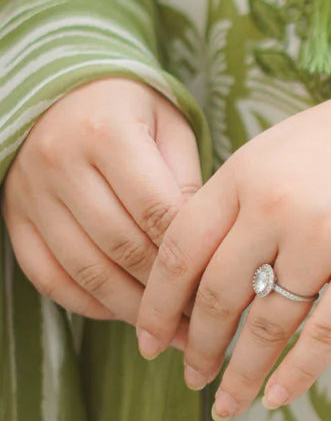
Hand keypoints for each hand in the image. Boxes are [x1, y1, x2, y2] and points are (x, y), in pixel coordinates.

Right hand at [2, 77, 202, 334]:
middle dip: (165, 291)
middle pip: (121, 246)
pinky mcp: (14, 216)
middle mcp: (61, 162)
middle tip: (201, 321)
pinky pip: (48, 276)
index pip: (156, 210)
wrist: (60, 89)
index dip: (189, 254)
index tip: (220, 285)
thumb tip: (209, 251)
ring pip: (85, 269)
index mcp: (107, 132)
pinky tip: (123, 313)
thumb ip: (187, 181)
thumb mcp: (169, 127)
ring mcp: (32, 193)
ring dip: (131, 309)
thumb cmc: (132, 111)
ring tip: (169, 331)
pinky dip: (87, 304)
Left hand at [136, 52, 330, 419]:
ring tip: (229, 403)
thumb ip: (243, 198)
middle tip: (190, 378)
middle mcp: (277, 205)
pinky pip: (325, 334)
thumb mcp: (286, 148)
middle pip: (216, 295)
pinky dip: (297, 373)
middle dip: (197, 348)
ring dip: (242, 373)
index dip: (158, 305)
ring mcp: (327, 236)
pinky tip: (279, 397)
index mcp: (246, 172)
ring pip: (268, 324)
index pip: (180, 251)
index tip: (149, 340)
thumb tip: (205, 265)